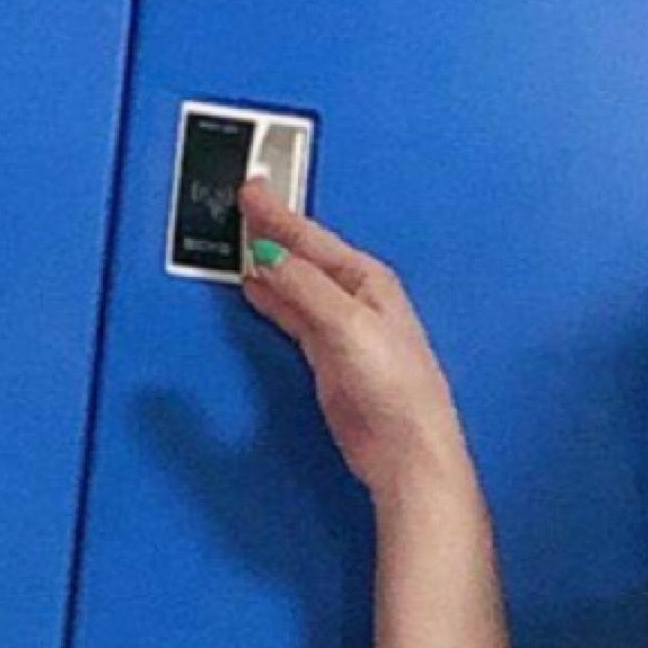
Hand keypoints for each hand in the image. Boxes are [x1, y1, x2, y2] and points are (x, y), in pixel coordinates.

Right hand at [235, 175, 472, 504]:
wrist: (406, 455)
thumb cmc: (399, 395)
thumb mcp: (348, 325)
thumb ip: (306, 288)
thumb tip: (269, 257)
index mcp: (371, 284)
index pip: (314, 239)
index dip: (280, 215)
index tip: (250, 192)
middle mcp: (360, 304)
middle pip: (307, 257)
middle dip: (274, 233)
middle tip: (241, 208)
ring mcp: (345, 333)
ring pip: (298, 285)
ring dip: (270, 266)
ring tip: (242, 245)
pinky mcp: (332, 364)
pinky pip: (294, 317)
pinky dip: (273, 300)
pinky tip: (259, 292)